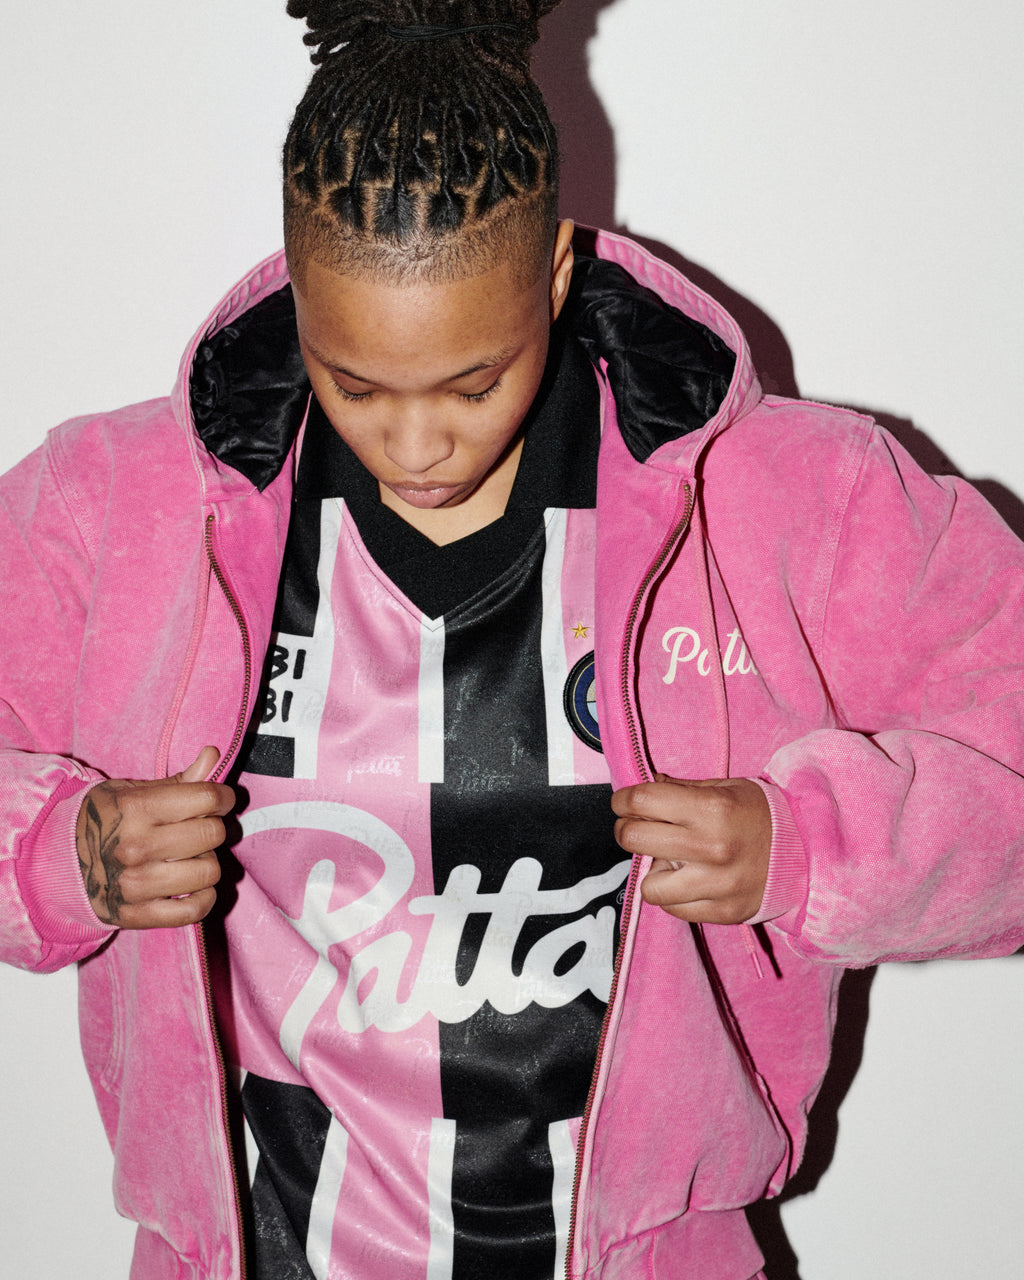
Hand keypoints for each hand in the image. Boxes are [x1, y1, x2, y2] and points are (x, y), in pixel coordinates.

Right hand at [76, 746, 233, 928]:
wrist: (56, 863)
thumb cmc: (103, 820)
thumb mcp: (132, 792)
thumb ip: (179, 780)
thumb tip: (213, 755)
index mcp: (135, 809)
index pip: (206, 798)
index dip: (222, 796)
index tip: (220, 799)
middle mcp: (136, 847)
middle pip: (211, 834)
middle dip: (213, 827)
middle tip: (199, 828)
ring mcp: (136, 885)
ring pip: (208, 872)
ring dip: (206, 862)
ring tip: (189, 857)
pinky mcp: (137, 915)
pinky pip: (193, 911)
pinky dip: (203, 899)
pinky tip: (194, 887)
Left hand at [612, 775, 770, 923]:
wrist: (809, 853)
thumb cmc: (761, 814)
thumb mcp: (726, 788)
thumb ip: (682, 789)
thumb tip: (642, 786)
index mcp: (712, 809)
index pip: (642, 801)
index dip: (624, 800)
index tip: (624, 802)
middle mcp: (711, 848)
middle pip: (634, 838)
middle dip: (627, 829)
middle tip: (637, 827)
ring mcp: (717, 885)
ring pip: (649, 886)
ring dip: (652, 871)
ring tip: (669, 861)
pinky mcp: (722, 912)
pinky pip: (673, 909)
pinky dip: (673, 895)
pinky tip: (687, 880)